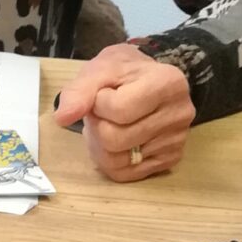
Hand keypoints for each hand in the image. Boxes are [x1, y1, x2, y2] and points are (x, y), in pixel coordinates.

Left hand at [54, 42, 196, 181]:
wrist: (150, 79)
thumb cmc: (125, 71)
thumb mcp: (100, 68)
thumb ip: (80, 90)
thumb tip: (62, 118)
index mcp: (167, 83)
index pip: (117, 109)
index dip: (98, 103)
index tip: (102, 94)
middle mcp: (179, 114)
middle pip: (115, 139)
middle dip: (96, 125)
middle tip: (100, 113)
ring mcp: (177, 141)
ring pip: (117, 161)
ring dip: (99, 143)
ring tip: (106, 124)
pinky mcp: (170, 160)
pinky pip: (126, 174)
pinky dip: (110, 159)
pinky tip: (116, 140)